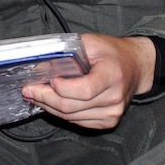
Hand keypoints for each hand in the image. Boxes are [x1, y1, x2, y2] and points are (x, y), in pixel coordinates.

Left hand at [20, 33, 149, 129]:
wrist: (135, 67)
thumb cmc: (111, 53)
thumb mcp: (90, 43)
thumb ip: (66, 52)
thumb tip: (39, 67)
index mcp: (112, 75)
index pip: (83, 90)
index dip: (60, 87)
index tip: (48, 79)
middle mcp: (115, 98)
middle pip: (71, 107)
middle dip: (44, 99)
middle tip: (28, 90)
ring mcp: (113, 113)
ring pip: (71, 117)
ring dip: (49, 107)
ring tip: (36, 96)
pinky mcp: (108, 122)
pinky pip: (77, 122)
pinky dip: (61, 113)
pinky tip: (52, 103)